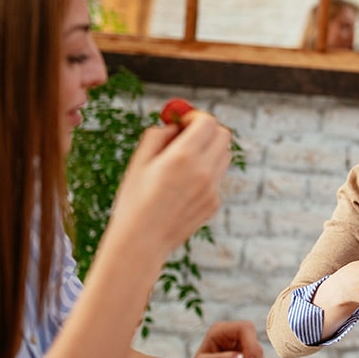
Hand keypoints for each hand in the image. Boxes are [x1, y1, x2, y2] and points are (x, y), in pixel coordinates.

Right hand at [111, 113, 232, 252]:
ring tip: (184, 161)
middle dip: (207, 130)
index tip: (183, 121)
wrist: (142, 241)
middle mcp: (204, 171)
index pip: (208, 122)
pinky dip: (206, 173)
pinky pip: (217, 178)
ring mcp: (213, 189)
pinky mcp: (214, 203)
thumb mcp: (139, 161)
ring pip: (224, 156)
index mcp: (183, 156)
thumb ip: (158, 135)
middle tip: (188, 136)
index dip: (195, 116)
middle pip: (223, 136)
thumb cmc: (134, 200)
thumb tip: (174, 125)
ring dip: (209, 150)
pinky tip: (182, 187)